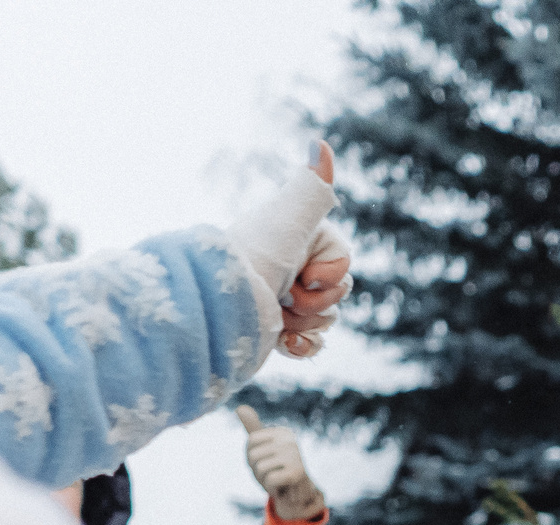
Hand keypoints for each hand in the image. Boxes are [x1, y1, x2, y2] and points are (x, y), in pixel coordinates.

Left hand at [224, 142, 340, 351]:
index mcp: (299, 237)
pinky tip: (285, 343)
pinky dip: (303, 346)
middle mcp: (292, 265)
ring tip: (276, 318)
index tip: (303, 275)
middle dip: (318, 303)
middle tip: (286, 296)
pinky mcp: (277, 330)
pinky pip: (313, 343)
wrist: (215, 308)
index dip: (331, 276)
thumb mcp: (288, 220)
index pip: (344, 264)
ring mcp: (284, 299)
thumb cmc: (252, 260)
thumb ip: (312, 187)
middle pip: (339, 294)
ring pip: (328, 320)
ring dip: (307, 324)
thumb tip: (319, 142)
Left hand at [234, 405, 326, 519]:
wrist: (299, 496)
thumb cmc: (278, 470)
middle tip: (273, 475)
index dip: (252, 458)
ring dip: (264, 481)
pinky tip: (283, 488)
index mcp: (282, 432)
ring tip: (278, 481)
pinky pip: (269, 480)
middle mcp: (290, 440)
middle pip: (253, 456)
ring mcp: (295, 455)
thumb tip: (239, 407)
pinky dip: (272, 489)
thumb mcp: (264, 449)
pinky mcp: (297, 472)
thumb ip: (253, 429)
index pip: (250, 442)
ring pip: (259, 469)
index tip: (268, 463)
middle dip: (257, 471)